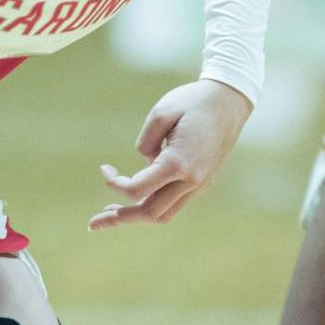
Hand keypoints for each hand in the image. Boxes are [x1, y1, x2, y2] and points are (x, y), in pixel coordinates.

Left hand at [89, 79, 251, 229]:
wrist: (230, 102)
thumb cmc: (194, 102)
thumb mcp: (161, 111)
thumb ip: (145, 141)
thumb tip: (144, 163)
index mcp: (179, 163)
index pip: (137, 189)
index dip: (114, 183)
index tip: (105, 169)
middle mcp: (191, 180)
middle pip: (151, 213)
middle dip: (121, 219)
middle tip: (94, 222)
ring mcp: (199, 184)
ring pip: (164, 214)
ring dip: (136, 217)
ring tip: (112, 214)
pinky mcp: (202, 182)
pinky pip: (173, 204)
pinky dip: (152, 206)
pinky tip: (137, 200)